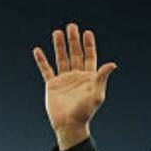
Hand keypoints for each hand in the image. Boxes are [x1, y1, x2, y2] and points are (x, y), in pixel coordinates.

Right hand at [33, 23, 117, 150]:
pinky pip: (46, 70)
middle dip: (73, 41)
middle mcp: (77, 76)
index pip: (90, 57)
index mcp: (89, 77)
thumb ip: (101, 77)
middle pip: (75, 54)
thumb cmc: (85, 111)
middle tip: (72, 26)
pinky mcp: (52, 85)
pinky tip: (38, 50)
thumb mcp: (96, 94)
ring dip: (59, 46)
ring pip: (61, 59)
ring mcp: (64, 80)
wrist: (69, 125)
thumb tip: (112, 64)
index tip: (87, 32)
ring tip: (57, 32)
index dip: (89, 45)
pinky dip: (42, 60)